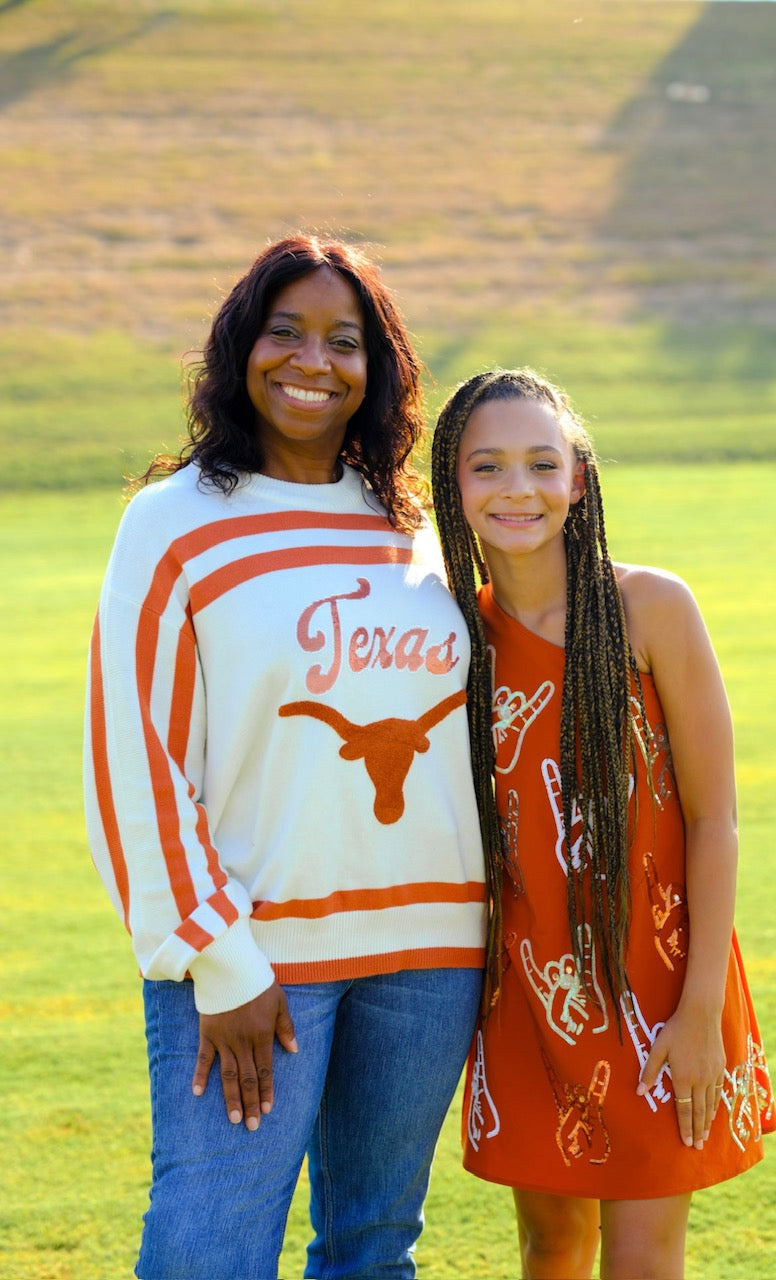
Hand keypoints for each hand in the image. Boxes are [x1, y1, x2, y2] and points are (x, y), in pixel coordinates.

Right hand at [191, 982, 297, 1129]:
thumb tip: (293, 1049)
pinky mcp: (207, 1033)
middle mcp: (242, 1042)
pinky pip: (203, 1058)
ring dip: (231, 1098)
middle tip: (251, 1126)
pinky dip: (199, 1075)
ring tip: (234, 1118)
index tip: (267, 1111)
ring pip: (227, 1075)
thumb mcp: (279, 1001)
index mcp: (262, 1035)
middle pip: (247, 1078)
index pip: (265, 1070)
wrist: (230, 966)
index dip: (266, 1091)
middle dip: (251, 1103)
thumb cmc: (258, 982)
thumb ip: (286, 1026)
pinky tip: (197, 1093)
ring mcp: (223, 1039)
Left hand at [636, 1004, 724, 1148]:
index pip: (684, 1109)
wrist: (701, 1014)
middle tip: (698, 1147)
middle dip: (698, 1131)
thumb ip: (649, 1071)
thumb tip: (638, 1091)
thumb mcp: (658, 1048)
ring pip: (710, 1104)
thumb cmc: (675, 1030)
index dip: (685, 1127)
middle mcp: (699, 1080)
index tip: (686, 1142)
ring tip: (706, 1136)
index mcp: (683, 1077)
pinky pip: (719, 1092)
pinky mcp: (720, 1068)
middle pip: (699, 1111)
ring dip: (708, 1122)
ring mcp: (712, 1074)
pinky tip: (713, 1113)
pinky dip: (716, 1106)